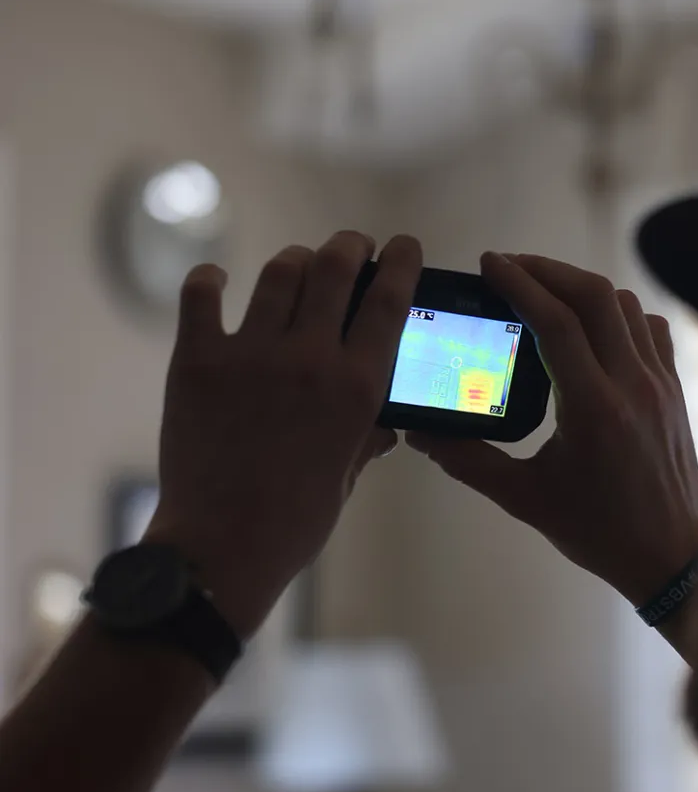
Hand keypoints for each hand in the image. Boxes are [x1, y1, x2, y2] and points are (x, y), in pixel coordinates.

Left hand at [145, 233, 421, 636]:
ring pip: (279, 273)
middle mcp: (309, 357)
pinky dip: (210, 280)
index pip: (390, 300)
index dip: (402, 263)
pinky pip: (201, 295)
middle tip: (354, 247)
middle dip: (351, 245)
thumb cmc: (296, 520)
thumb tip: (387, 428)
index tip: (405, 246)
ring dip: (296, 261)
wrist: (222, 546)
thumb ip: (367, 439)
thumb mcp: (346, 477)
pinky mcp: (198, 360)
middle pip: (336, 267)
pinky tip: (218, 281)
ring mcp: (250, 354)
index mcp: (356, 387)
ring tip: (300, 266)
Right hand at [407, 252, 697, 608]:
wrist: (673, 556)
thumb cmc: (597, 531)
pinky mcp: (674, 387)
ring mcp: (661, 381)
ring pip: (625, 304)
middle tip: (509, 268)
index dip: (520, 284)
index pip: (556, 323)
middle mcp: (633, 384)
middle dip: (547, 270)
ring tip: (543, 289)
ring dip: (581, 286)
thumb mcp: (523, 499)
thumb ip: (468, 461)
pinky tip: (593, 324)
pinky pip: (649, 326)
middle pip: (594, 296)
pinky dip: (618, 310)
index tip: (490, 264)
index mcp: (593, 409)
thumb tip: (419, 436)